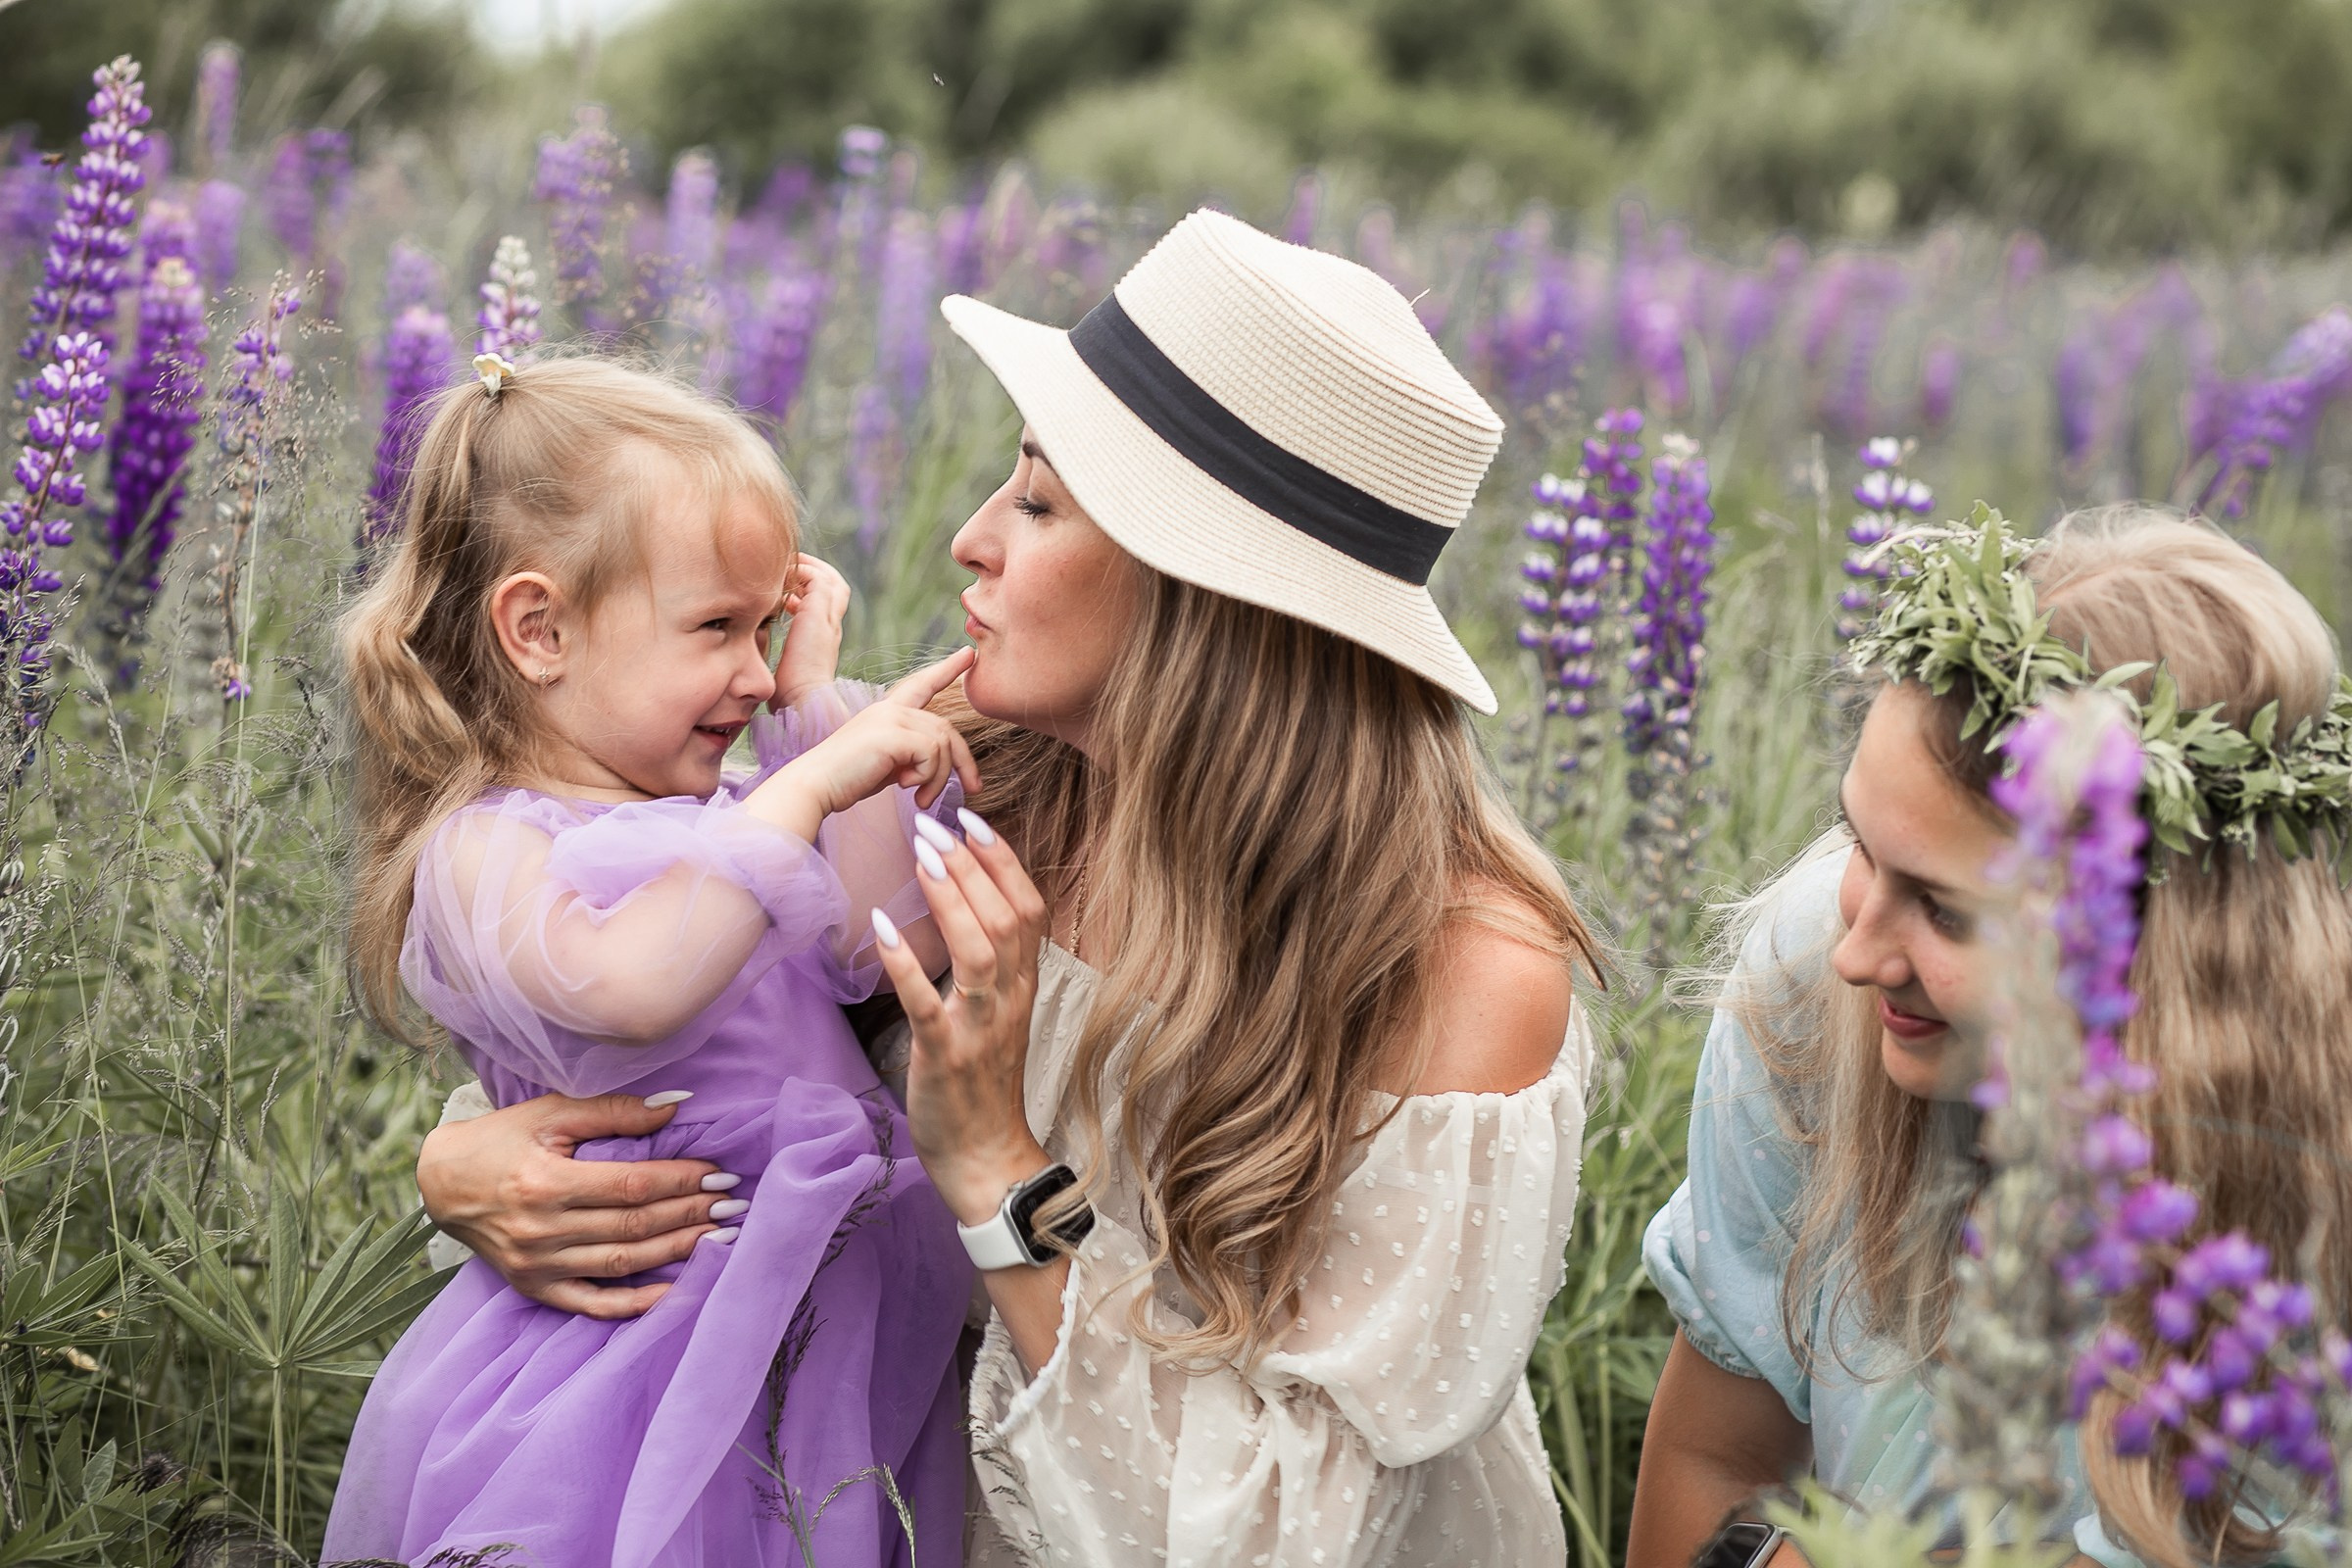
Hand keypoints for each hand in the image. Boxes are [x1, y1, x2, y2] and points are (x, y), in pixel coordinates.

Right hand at [416, 1091, 741, 1318]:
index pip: (631, 1186)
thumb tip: (673, 1109)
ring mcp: (538, 1265)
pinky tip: (675, 1293)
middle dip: (691, 1214)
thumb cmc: (502, 1139)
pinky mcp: (535, 1288)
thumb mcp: (551, 1112)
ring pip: (622, 1262)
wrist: (443, 1183)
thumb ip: (613, 1111)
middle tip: (735, 1204)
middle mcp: (541, 1229)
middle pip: (633, 1225)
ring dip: (677, 1252)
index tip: (720, 1174)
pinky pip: (592, 1303)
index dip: (681, 1180)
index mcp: (545, 1181)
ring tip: (721, 1238)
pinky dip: (634, 1304)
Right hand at [747, 648, 979, 838]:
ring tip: (922, 800)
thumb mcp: (886, 763)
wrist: (814, 786)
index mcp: (886, 712)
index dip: (947, 669)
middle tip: (973, 788)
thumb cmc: (846, 780)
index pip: (921, 684)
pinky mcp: (891, 733)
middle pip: (945, 728)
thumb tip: (938, 764)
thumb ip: (911, 755)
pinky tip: (906, 787)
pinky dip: (927, 776)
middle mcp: (889, 708)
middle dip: (963, 761)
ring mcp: (890, 718)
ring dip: (939, 778)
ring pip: (942, 743)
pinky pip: (932, 753)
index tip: (968, 654)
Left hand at [773, 556, 849, 709]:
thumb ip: (783, 654)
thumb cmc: (791, 694)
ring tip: (785, 566)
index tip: (786, 596)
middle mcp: (831, 626)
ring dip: (807, 568)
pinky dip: (802, 571)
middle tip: (790, 570)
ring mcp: (828, 618)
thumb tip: (764, 648)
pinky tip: (782, 576)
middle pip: (835, 586)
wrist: (802, 701)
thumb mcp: (788, 668)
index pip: (826, 605)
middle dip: (813, 574)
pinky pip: (818, 578)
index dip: (808, 594)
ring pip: (829, 578)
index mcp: (825, 639)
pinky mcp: (818, 613)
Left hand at [866, 806, 1050, 1226]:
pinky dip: (906, 963)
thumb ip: (992, 966)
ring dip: (950, 899)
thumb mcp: (1000, 1015)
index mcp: (1024, 986)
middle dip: (972, 865)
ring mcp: (981, 1028)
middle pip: (1006, 918)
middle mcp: (1010, 1000)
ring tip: (922, 857)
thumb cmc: (984, 1084)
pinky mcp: (946, 1056)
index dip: (1005, 860)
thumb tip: (968, 908)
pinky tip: (882, 927)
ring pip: (979, 951)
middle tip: (935, 824)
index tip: (975, 819)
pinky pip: (928, 1003)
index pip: (1030, 908)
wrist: (987, 1159)